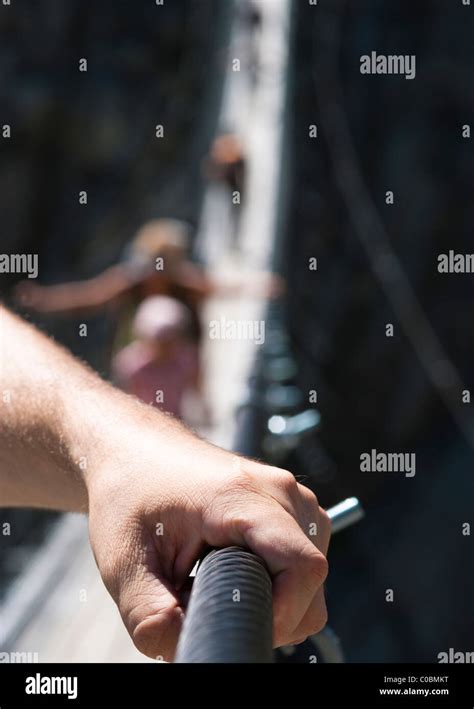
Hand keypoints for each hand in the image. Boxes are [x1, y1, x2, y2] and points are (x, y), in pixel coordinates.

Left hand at [86, 419, 329, 660]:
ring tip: (215, 579)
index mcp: (244, 498)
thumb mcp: (125, 561)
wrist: (136, 451)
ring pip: (311, 576)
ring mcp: (292, 495)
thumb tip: (186, 652)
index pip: (304, 568)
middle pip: (311, 582)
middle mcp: (281, 491)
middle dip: (267, 611)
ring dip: (272, 596)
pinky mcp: (291, 505)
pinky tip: (232, 567)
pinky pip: (302, 560)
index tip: (234, 625)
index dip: (279, 615)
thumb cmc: (129, 497)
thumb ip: (151, 617)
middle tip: (208, 602)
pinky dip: (275, 579)